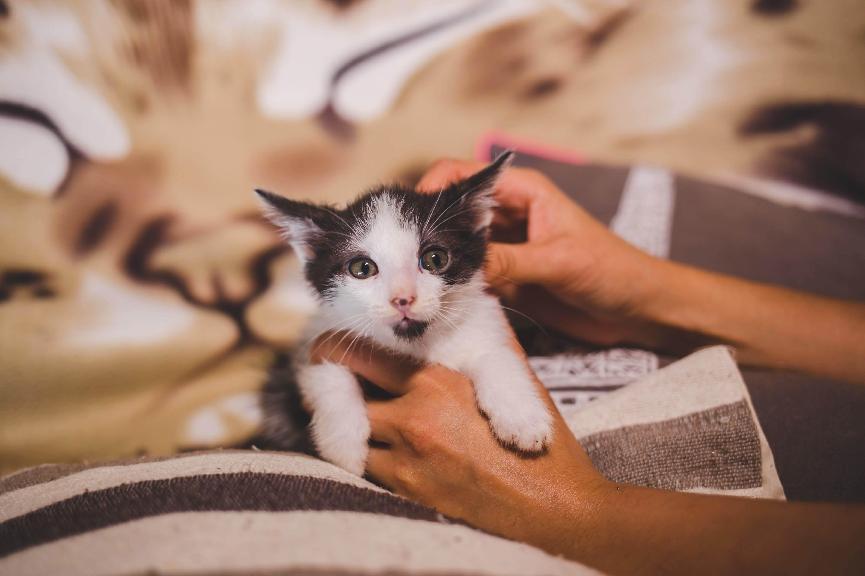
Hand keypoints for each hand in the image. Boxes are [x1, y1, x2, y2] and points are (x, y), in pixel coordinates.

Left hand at [310, 332, 609, 553]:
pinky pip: (365, 469)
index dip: (336, 351)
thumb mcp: (511, 379)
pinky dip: (365, 456)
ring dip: (350, 425)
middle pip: (343, 397)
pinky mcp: (408, 494)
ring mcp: (405, 461)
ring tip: (357, 417)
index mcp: (435, 382)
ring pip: (348, 436)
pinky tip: (381, 450)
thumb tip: (477, 301)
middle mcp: (411, 418)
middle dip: (336, 389)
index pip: (359, 357)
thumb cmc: (539, 443)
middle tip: (335, 383)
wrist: (554, 507)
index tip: (330, 350)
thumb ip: (484, 340)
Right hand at [418, 159, 668, 347]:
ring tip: (415, 278)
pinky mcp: (506, 277)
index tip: (411, 221)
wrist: (637, 308)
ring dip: (439, 260)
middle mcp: (507, 215)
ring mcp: (504, 247)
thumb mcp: (560, 261)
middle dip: (429, 229)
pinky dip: (454, 284)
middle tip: (405, 255)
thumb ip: (510, 261)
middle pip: (452, 211)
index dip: (432, 190)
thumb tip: (457, 265)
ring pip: (456, 246)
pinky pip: (469, 276)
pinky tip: (438, 295)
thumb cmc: (612, 270)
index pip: (463, 175)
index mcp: (523, 191)